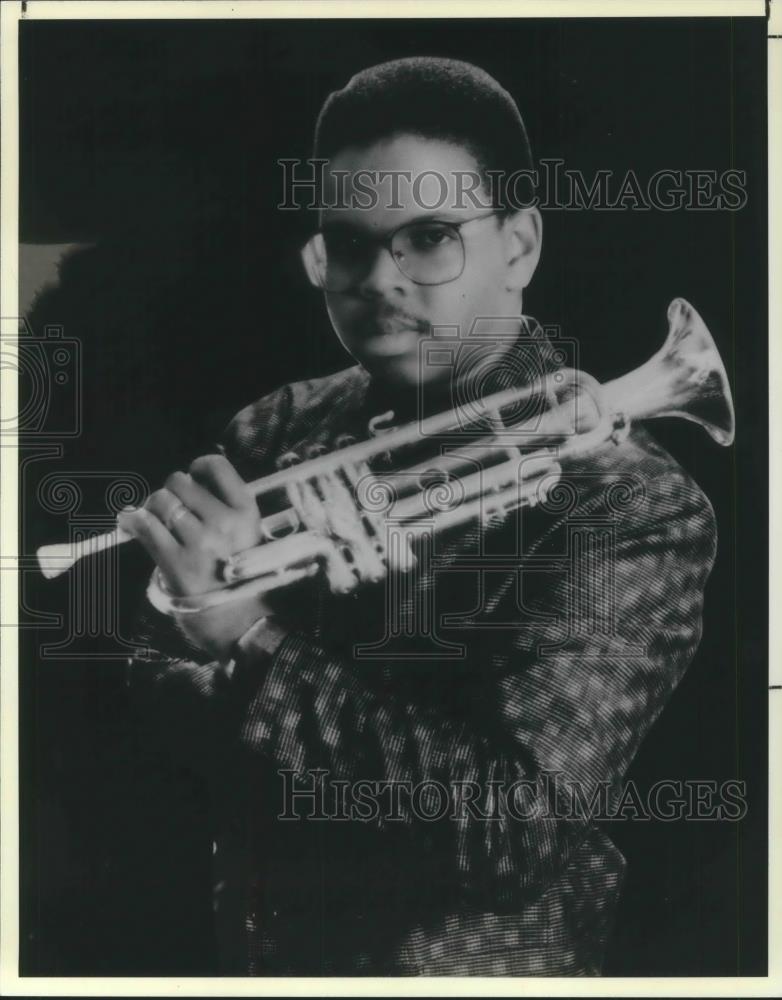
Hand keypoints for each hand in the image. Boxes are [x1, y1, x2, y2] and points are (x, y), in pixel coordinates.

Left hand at [118, 454, 278, 660]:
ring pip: (161, 501)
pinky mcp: (176, 563)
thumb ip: (226, 505)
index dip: (197, 468)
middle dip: (171, 492)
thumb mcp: (249, 533)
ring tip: (155, 521)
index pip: (216, 466)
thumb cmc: (242, 576)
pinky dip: (133, 521)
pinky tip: (129, 523)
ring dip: (152, 508)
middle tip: (171, 508)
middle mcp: (224, 523)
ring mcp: (199, 543)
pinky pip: (145, 526)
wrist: (240, 622)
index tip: (193, 479)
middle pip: (180, 482)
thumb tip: (188, 480)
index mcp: (246, 512)